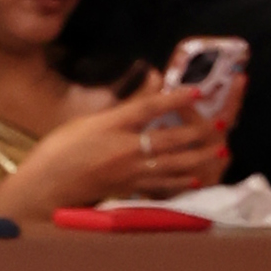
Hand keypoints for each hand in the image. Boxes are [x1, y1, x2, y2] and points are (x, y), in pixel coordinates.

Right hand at [9, 73, 232, 214]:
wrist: (48, 185)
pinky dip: (180, 180)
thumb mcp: (88, 119)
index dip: (174, 98)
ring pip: (172, 164)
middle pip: (169, 139)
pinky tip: (195, 178)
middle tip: (222, 125)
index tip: (196, 92)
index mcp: (111, 125)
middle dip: (198, 132)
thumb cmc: (62, 148)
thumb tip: (152, 80)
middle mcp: (124, 148)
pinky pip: (161, 184)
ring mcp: (129, 172)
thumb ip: (124, 104)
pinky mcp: (130, 189)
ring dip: (198, 157)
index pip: (148, 108)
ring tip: (219, 151)